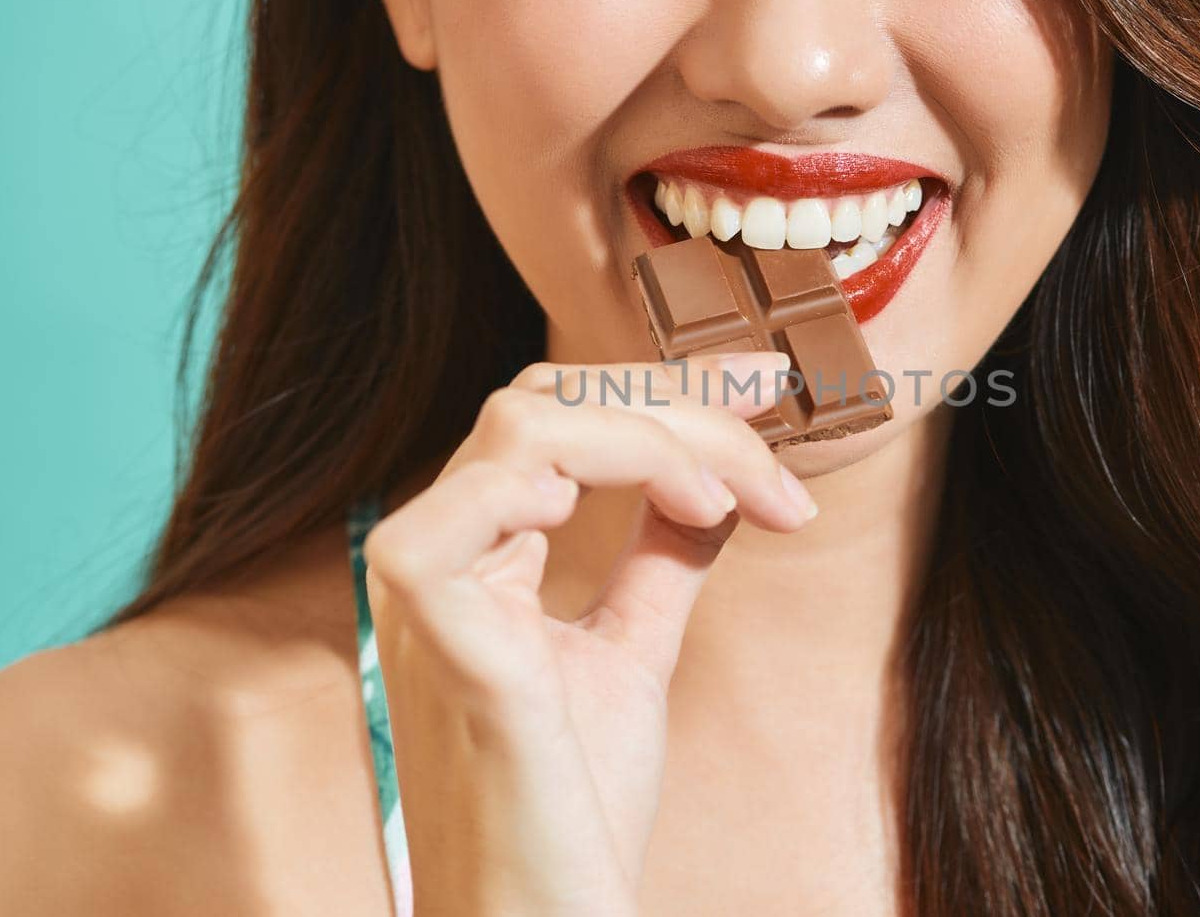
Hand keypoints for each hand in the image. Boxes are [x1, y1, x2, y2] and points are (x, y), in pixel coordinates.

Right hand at [361, 351, 813, 915]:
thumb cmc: (573, 807)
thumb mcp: (631, 653)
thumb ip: (658, 560)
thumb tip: (710, 484)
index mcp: (484, 557)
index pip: (562, 418)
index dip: (665, 391)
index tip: (767, 392)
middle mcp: (446, 558)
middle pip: (548, 400)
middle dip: (675, 401)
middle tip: (771, 441)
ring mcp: (428, 593)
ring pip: (520, 427)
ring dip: (649, 436)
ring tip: (726, 498)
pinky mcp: (435, 637)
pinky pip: (457, 510)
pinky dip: (548, 478)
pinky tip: (649, 505)